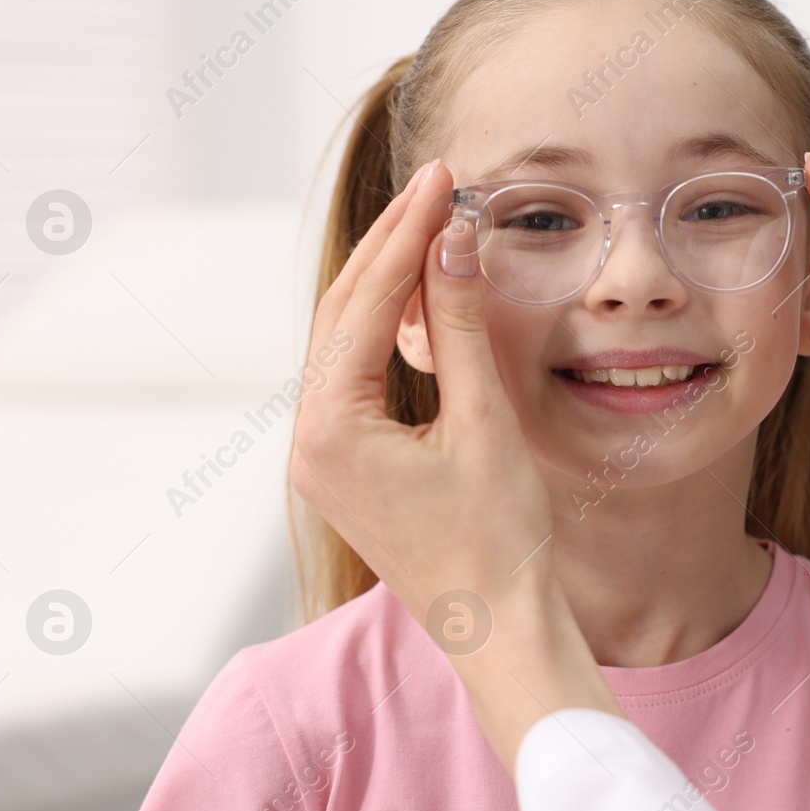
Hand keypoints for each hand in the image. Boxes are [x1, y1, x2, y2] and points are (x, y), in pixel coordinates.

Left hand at [289, 158, 619, 770]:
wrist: (499, 632)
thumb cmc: (500, 541)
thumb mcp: (486, 423)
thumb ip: (462, 326)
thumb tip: (451, 240)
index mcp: (332, 431)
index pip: (364, 303)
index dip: (407, 233)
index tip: (441, 178)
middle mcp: (309, 443)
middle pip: (341, 314)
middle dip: (390, 247)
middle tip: (436, 186)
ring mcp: (321, 458)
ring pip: (344, 343)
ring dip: (386, 285)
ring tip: (432, 227)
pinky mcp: (345, 468)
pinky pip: (355, 378)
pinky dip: (386, 332)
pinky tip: (421, 301)